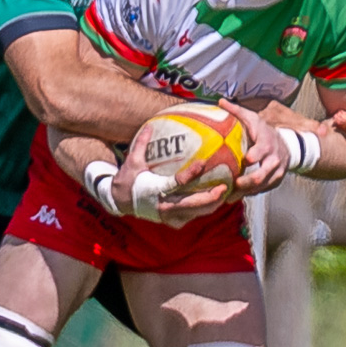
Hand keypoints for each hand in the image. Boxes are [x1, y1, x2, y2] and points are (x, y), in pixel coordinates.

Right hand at [112, 127, 226, 227]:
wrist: (119, 202)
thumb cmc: (129, 180)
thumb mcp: (132, 161)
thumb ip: (141, 143)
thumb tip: (150, 125)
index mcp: (156, 189)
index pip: (177, 183)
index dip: (191, 174)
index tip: (203, 162)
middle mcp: (164, 206)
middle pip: (192, 204)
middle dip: (210, 197)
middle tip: (224, 186)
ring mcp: (169, 216)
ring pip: (196, 213)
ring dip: (212, 204)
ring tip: (226, 194)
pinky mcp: (172, 221)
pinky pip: (193, 216)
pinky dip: (204, 209)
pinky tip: (215, 200)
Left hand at [224, 101, 286, 196]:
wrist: (288, 146)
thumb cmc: (263, 131)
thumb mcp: (253, 118)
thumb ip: (237, 111)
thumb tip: (220, 101)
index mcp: (267, 143)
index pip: (263, 150)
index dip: (254, 156)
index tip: (245, 160)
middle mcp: (274, 159)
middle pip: (262, 175)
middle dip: (246, 182)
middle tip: (231, 185)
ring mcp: (276, 172)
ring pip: (261, 186)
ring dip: (245, 192)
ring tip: (228, 196)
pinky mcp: (274, 182)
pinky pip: (262, 191)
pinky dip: (249, 194)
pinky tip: (234, 197)